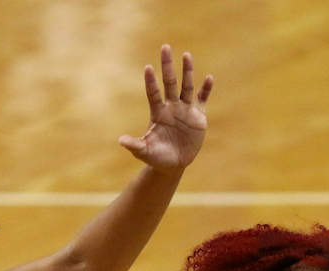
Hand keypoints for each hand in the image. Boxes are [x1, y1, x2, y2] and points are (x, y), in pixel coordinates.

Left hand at [119, 45, 212, 171]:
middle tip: (165, 47)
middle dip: (167, 66)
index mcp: (157, 113)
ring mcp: (185, 110)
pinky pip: (202, 99)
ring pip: (186, 87)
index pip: (153, 93)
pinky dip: (206, 90)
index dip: (151, 81)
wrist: (174, 164)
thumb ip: (134, 145)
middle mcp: (171, 107)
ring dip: (187, 71)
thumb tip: (120, 141)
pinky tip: (209, 78)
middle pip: (169, 83)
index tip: (148, 68)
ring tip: (186, 55)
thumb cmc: (156, 157)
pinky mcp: (198, 116)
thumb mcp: (144, 152)